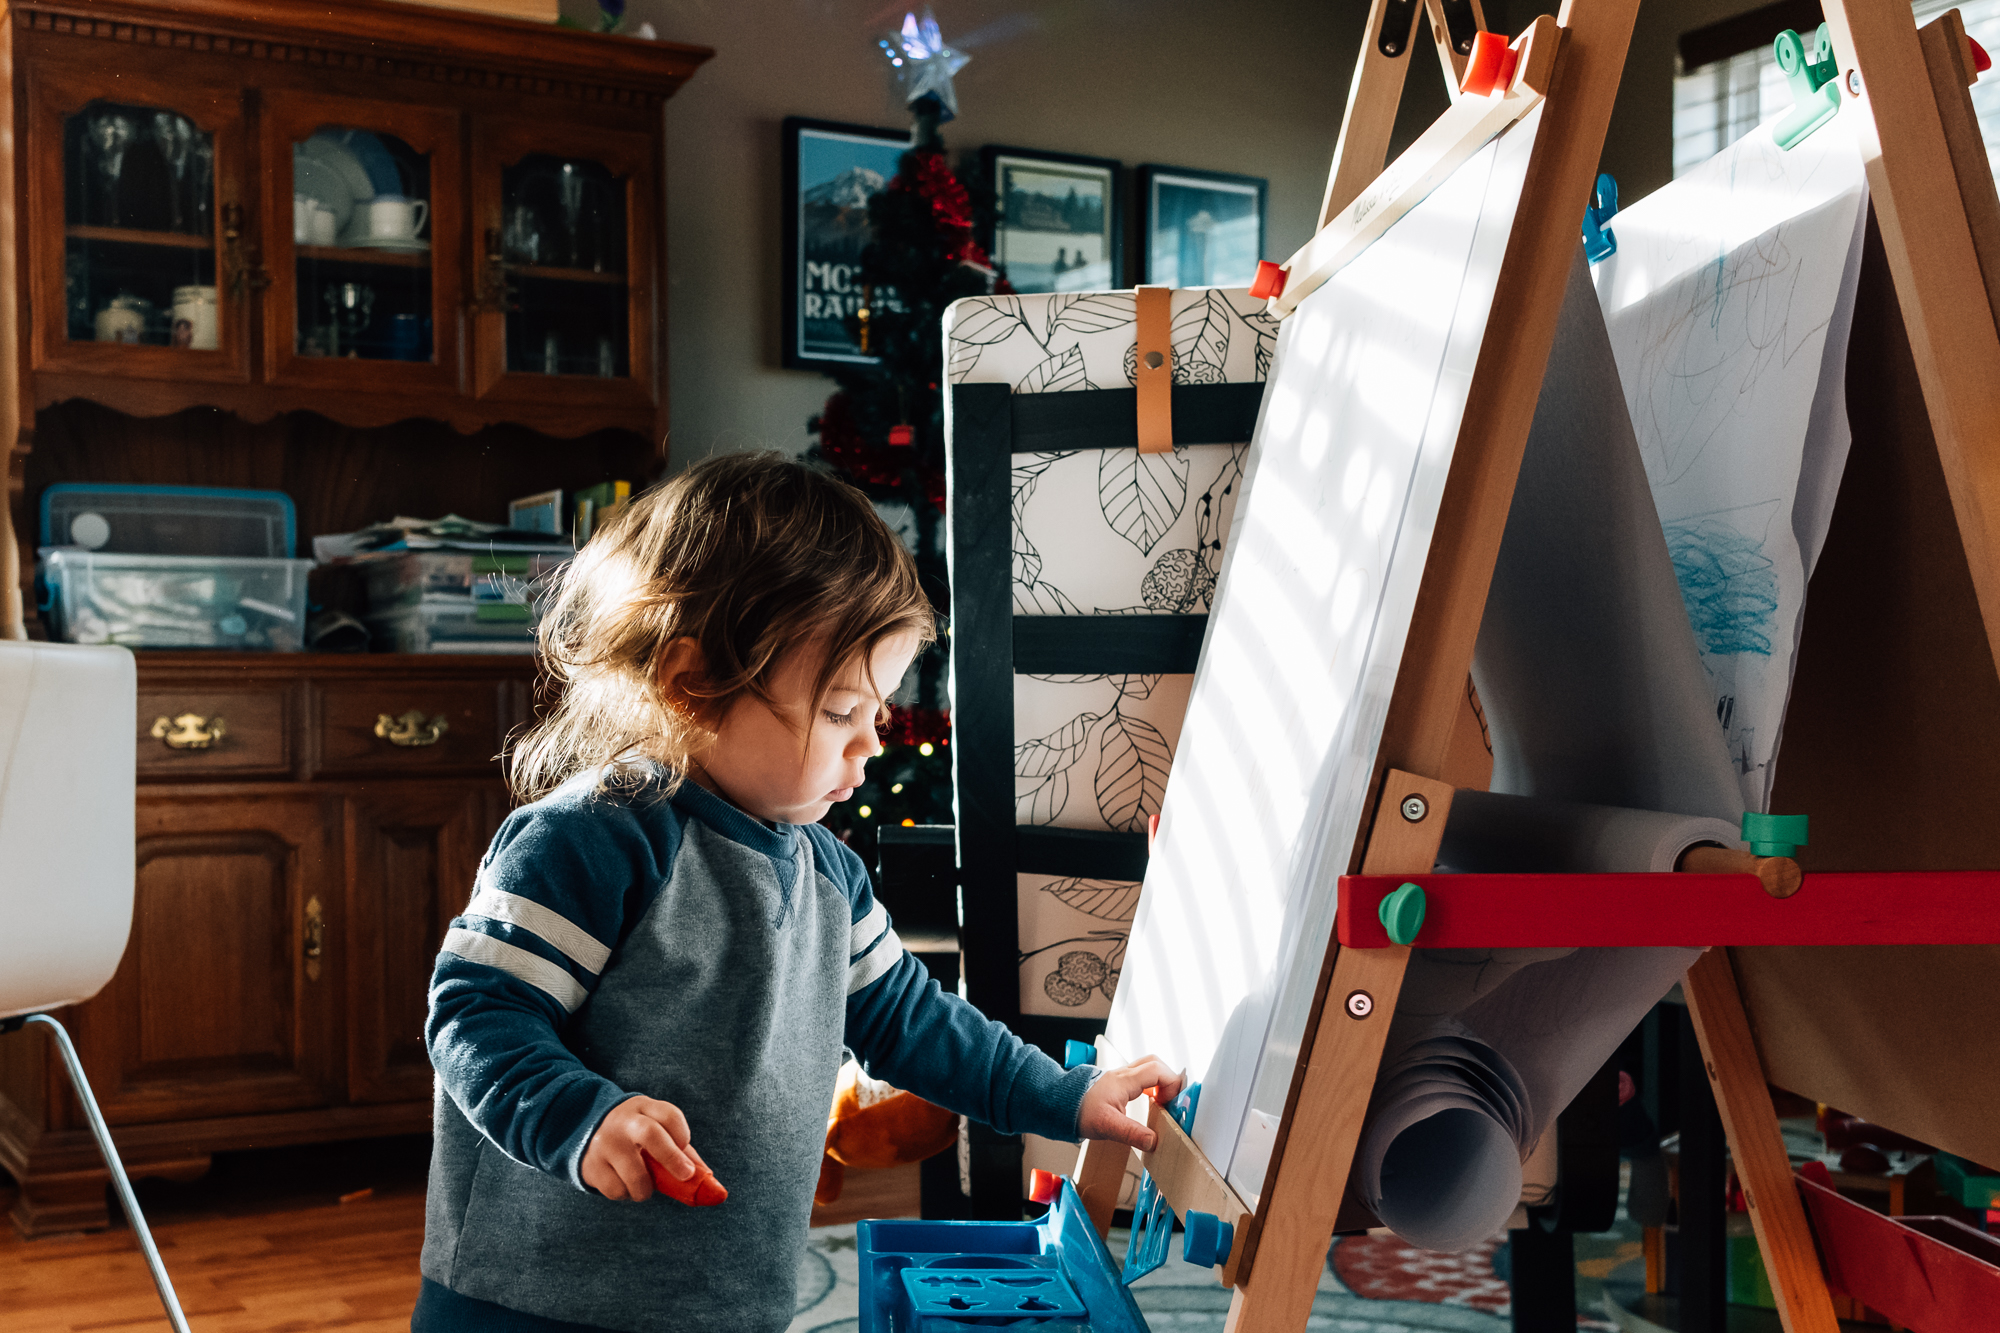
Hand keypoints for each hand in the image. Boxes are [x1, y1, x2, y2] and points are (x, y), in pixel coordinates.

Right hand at [582, 1096, 707, 1201]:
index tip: (684, 1147)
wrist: (585, 1128)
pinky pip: (617, 1190)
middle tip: (685, 1175)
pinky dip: (626, 1194)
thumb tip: (707, 1181)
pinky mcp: (592, 1165)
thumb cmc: (634, 1134)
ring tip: (644, 1188)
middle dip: (672, 1158)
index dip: (682, 1134)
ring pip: (635, 1174)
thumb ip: (680, 1150)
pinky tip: (624, 1184)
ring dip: (646, 1189)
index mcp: (643, 1108)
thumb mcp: (654, 1128)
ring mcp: (605, 1143)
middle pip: (651, 1135)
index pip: (669, 1115)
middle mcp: (623, 1122)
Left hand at [1076, 1057, 1185, 1152]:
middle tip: (1170, 1101)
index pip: (1158, 1070)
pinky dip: (1150, 1085)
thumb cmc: (1079, 1111)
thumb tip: (1154, 1142)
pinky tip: (1149, 1101)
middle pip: (1155, 1063)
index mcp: (1124, 1080)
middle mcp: (1123, 1074)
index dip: (1172, 1084)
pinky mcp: (1116, 1083)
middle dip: (1169, 1080)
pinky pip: (1139, 1076)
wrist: (1058, 1103)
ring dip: (1159, 1081)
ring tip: (1161, 1102)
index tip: (1171, 1104)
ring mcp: (1119, 1077)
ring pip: (1147, 1067)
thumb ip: (1132, 1134)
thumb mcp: (1107, 1126)